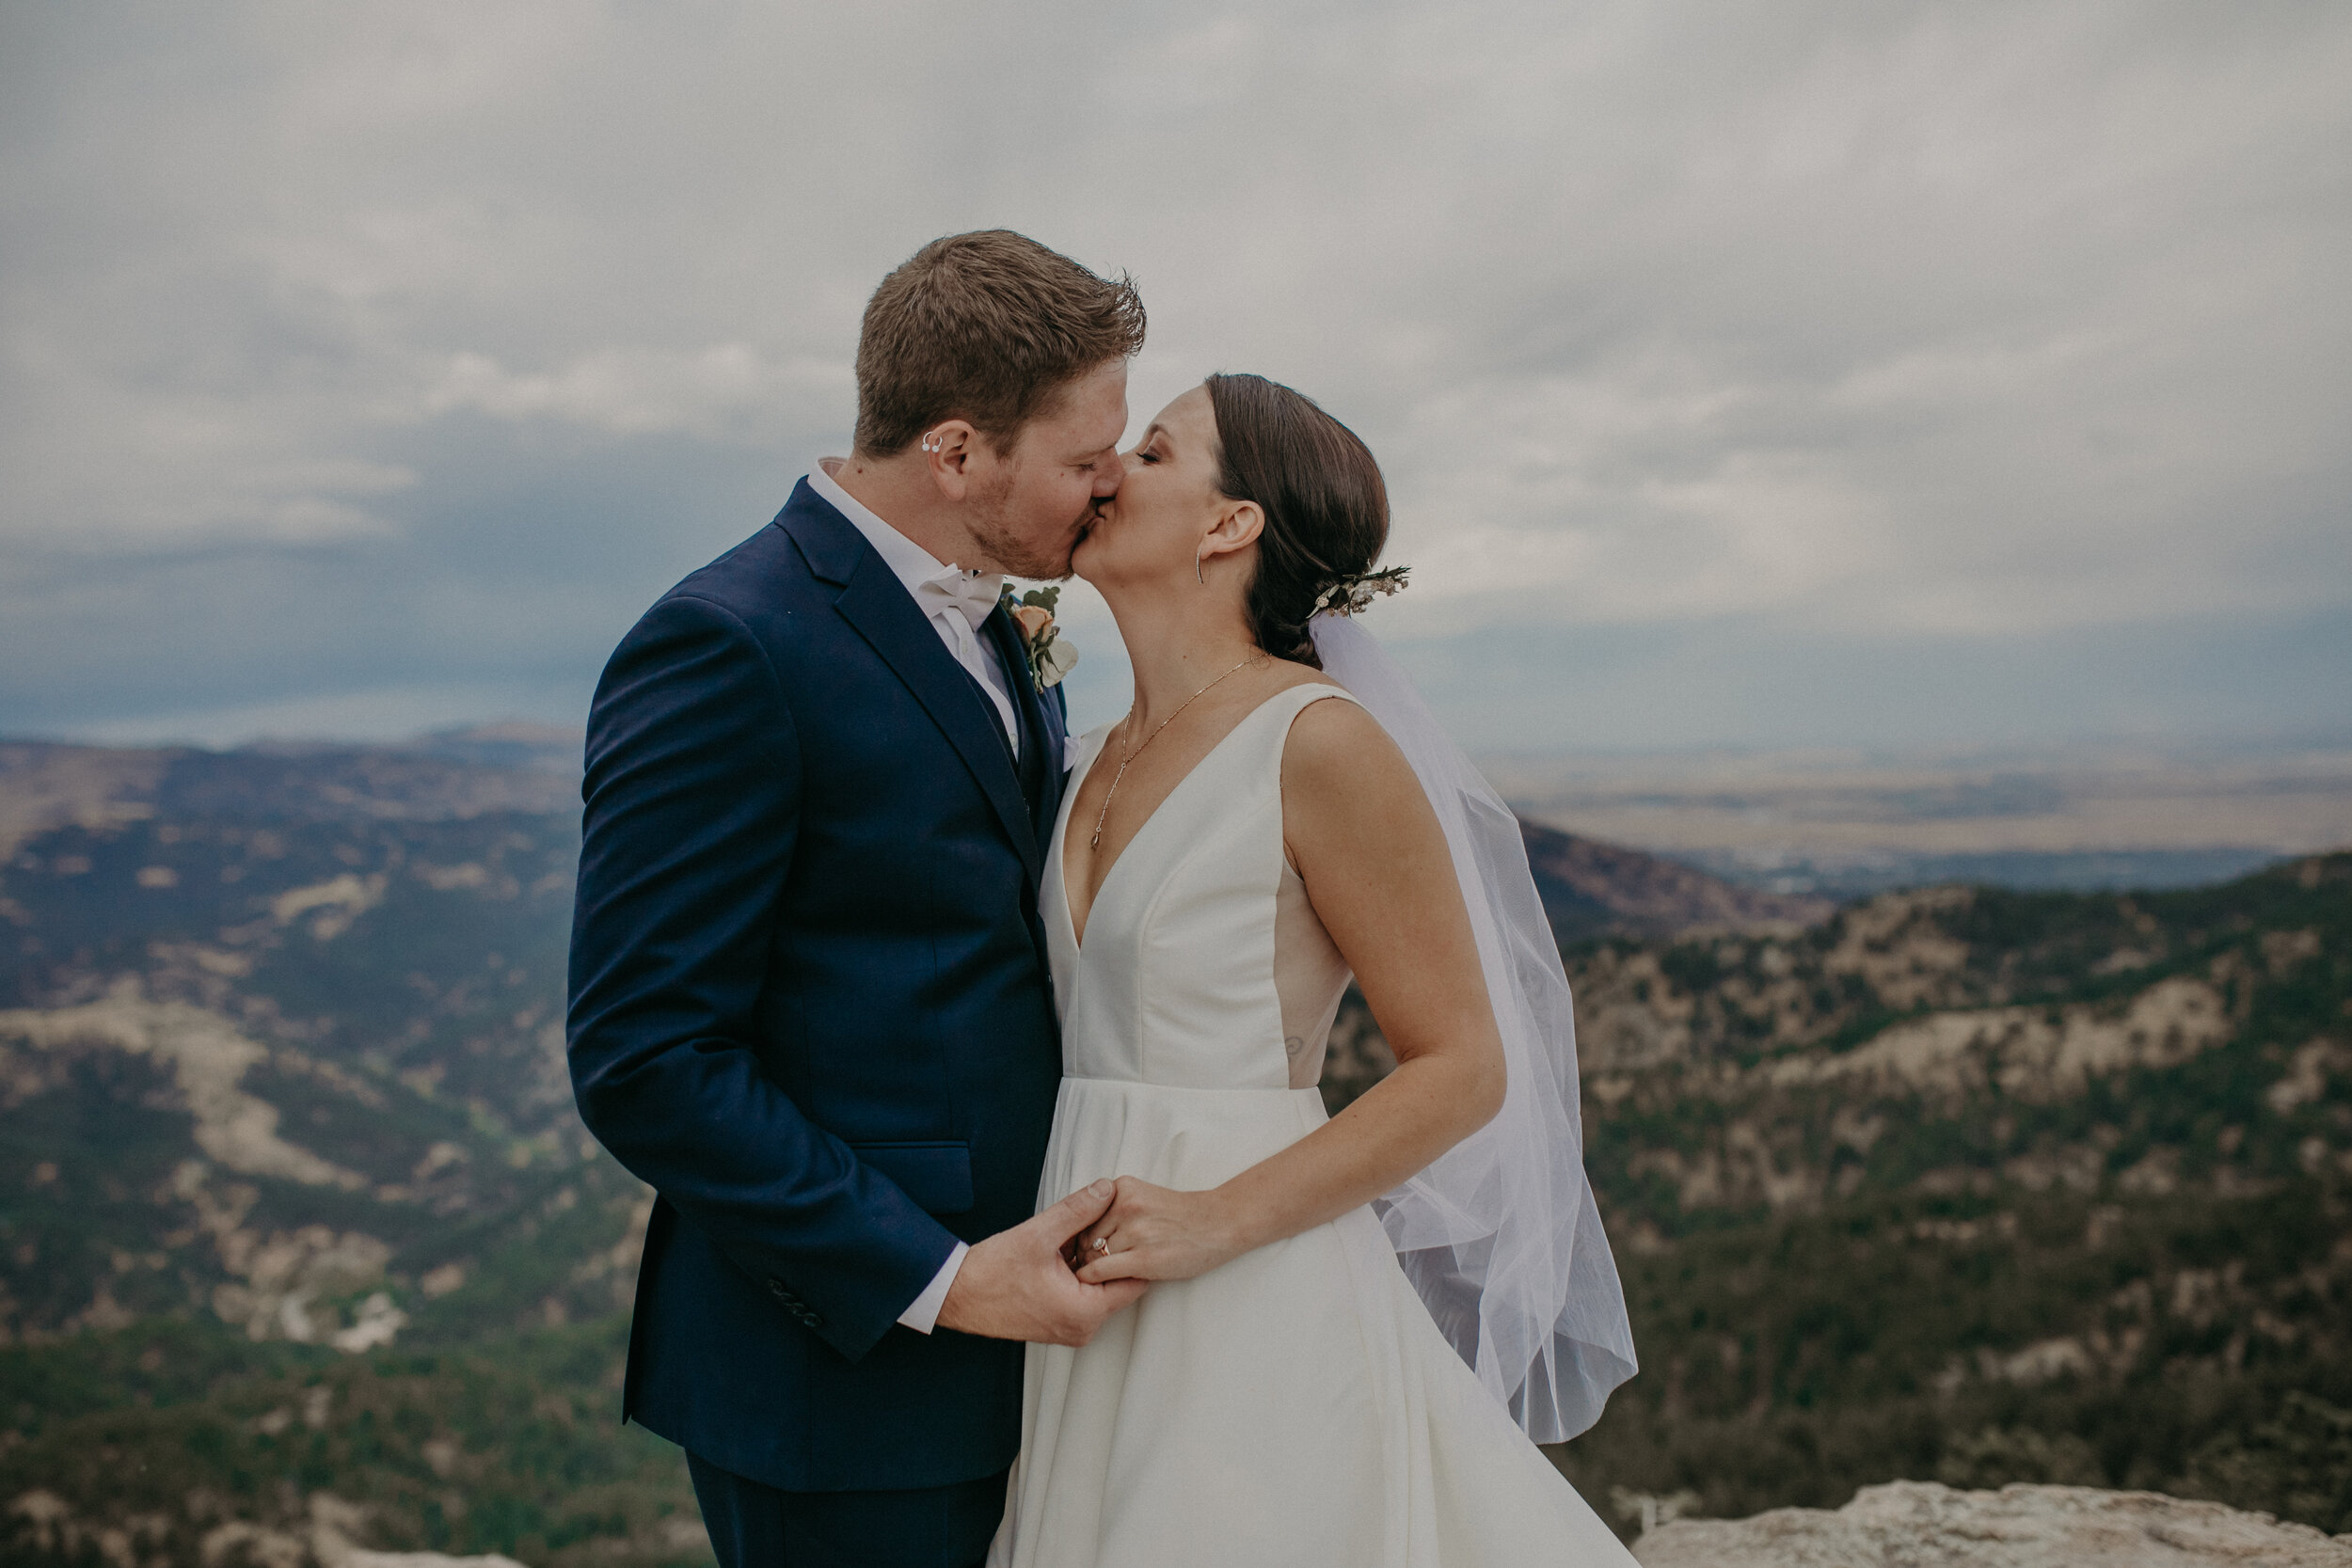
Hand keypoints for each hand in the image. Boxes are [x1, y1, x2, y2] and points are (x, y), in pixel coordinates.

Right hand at [936, 1179, 1147, 1344]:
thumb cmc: (990, 1273)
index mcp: (1085, 1312)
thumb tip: (1106, 1190)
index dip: (1130, 1250)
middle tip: (1089, 1228)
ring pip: (1097, 1288)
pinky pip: (1080, 1296)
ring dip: (1088, 1262)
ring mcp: (1069, 1329)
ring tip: (1066, 1242)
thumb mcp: (1039, 1234)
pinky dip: (1074, 1274)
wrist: (955, 1295)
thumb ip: (1078, 1210)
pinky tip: (1056, 1256)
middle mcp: (1082, 1328)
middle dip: (1107, 1254)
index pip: (1133, 1281)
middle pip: (1116, 1284)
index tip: (1122, 1228)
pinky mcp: (1057, 1324)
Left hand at [1072, 1176, 1247, 1283]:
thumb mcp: (1143, 1196)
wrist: (1219, 1224)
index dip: (1080, 1236)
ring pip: (1092, 1255)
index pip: (1082, 1215)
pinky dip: (1095, 1280)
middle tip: (1091, 1266)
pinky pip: (1101, 1271)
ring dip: (1093, 1269)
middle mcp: (1125, 1205)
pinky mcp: (1143, 1258)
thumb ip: (1114, 1207)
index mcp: (1122, 1188)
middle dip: (1085, 1254)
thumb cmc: (1182, 1216)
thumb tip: (1082, 1232)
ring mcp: (1135, 1231)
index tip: (1081, 1249)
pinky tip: (1103, 1284)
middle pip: (1085, 1236)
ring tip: (1104, 1275)